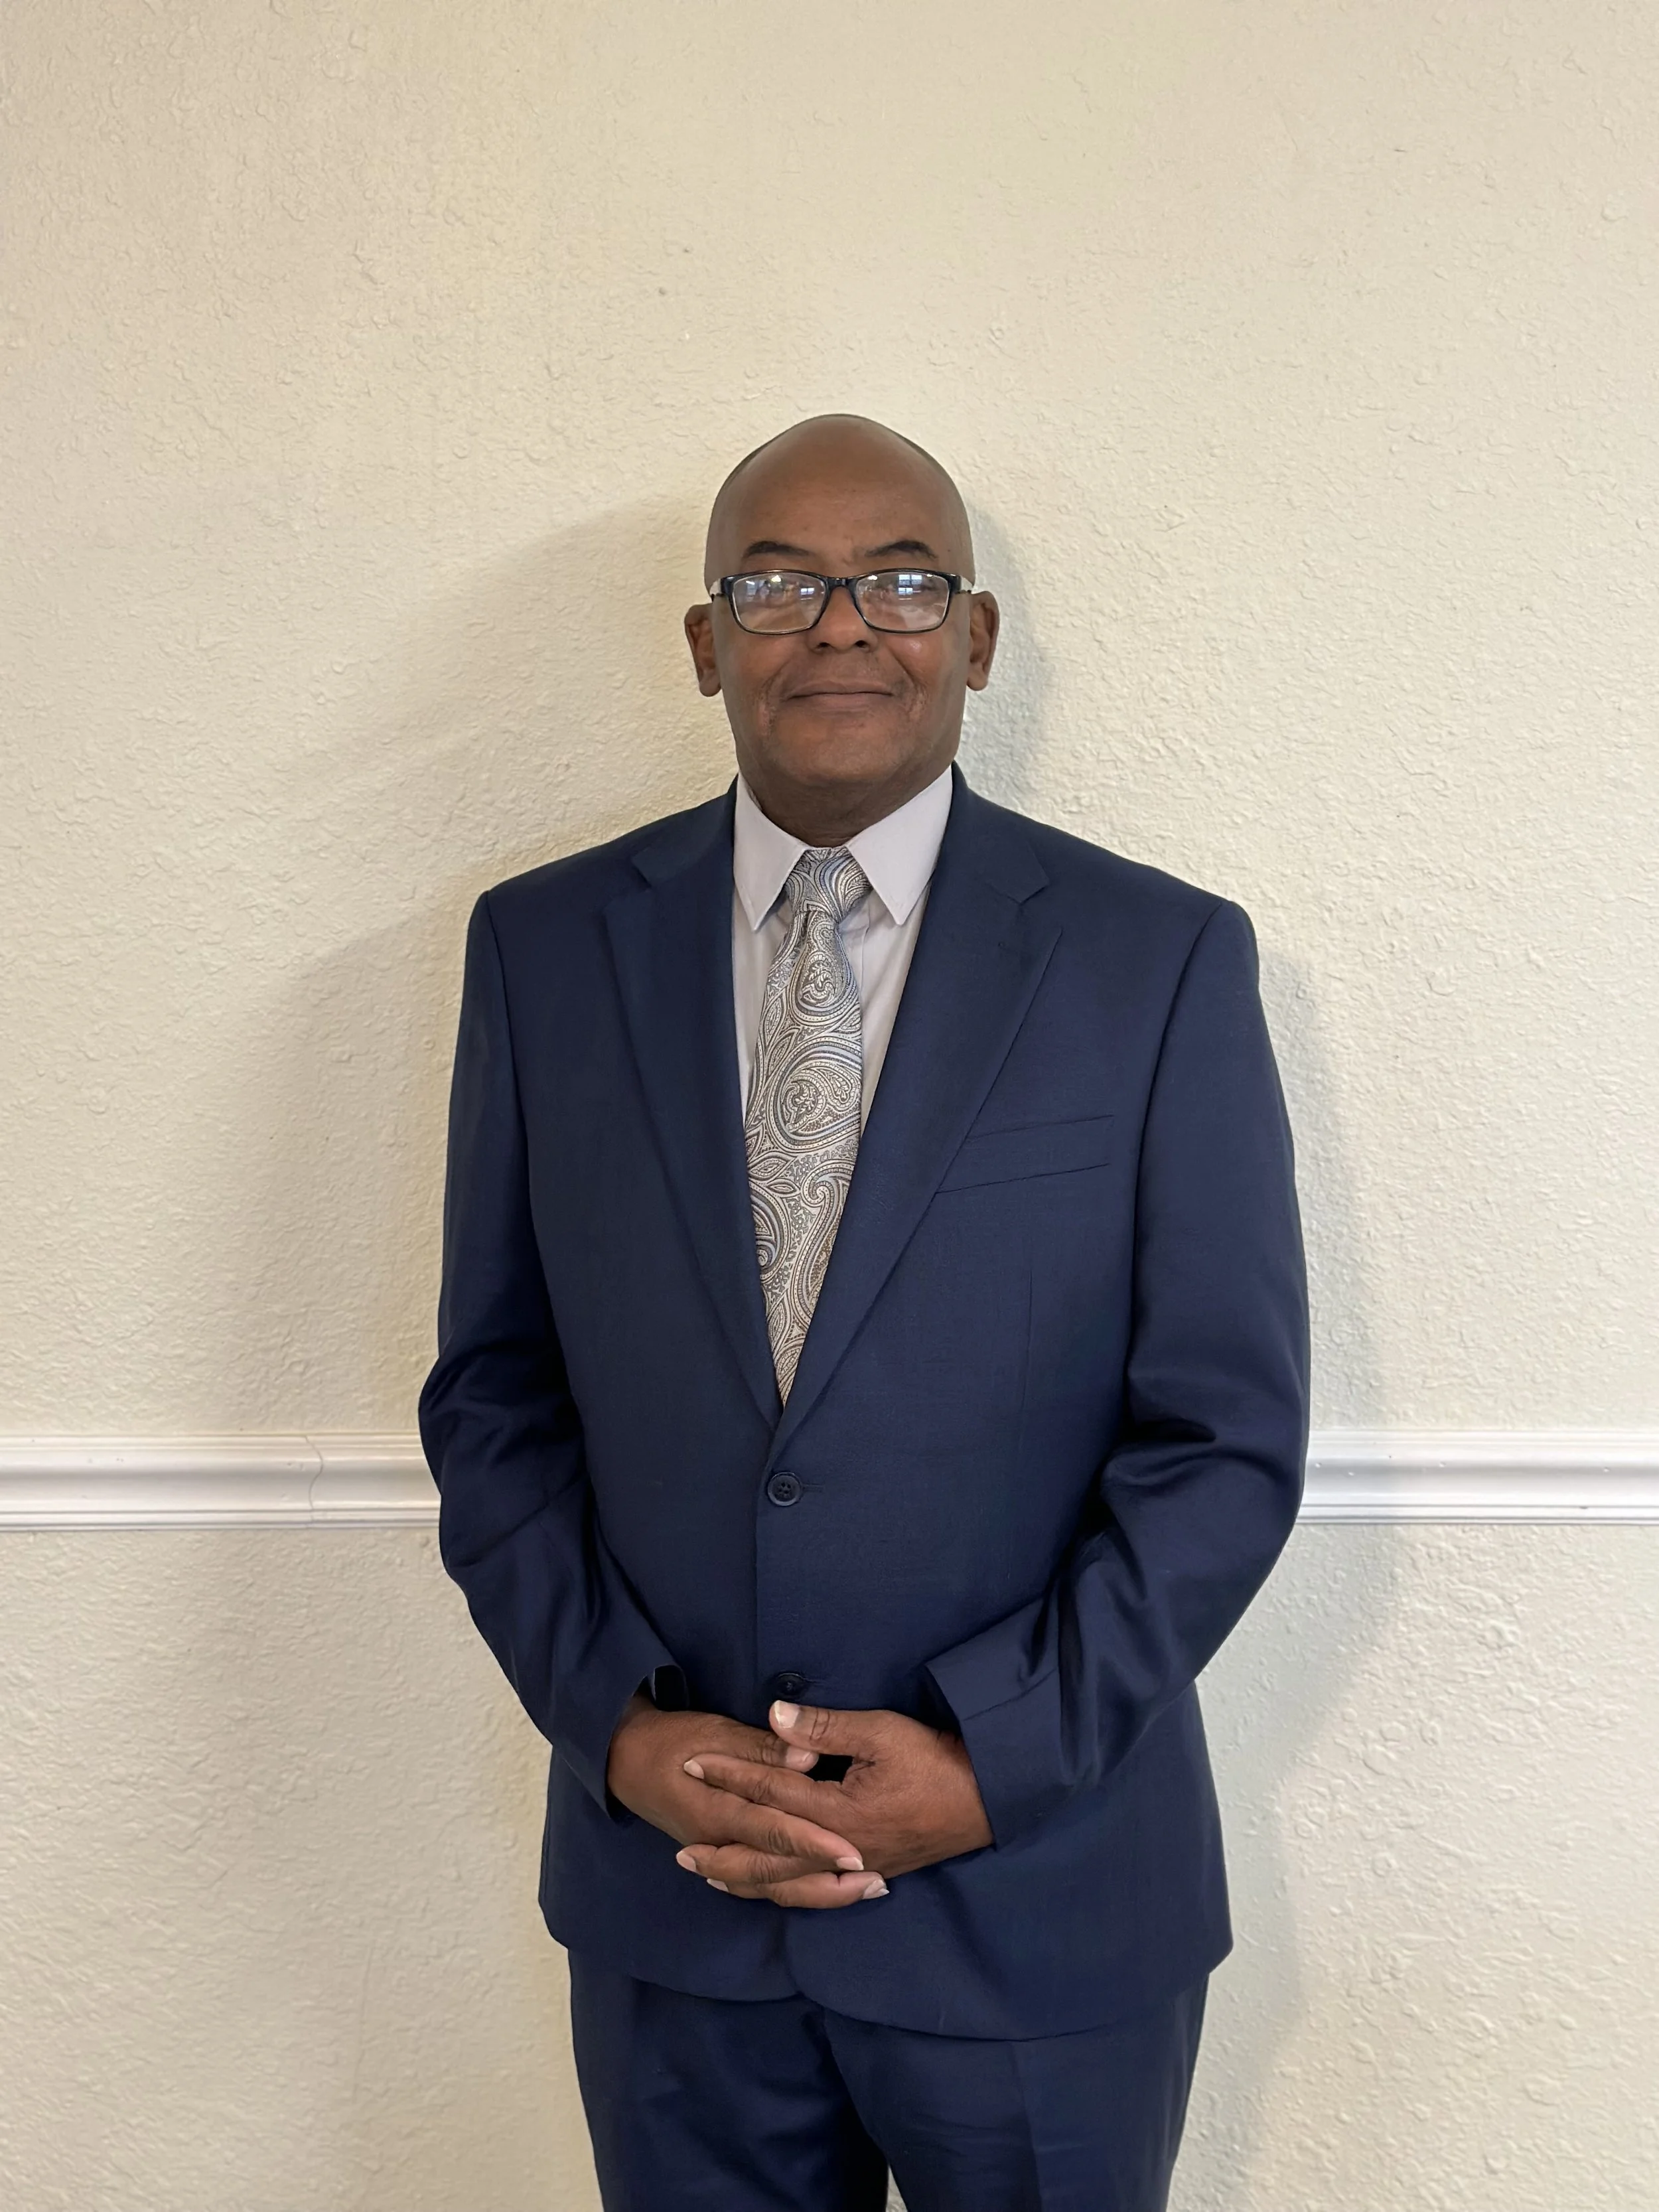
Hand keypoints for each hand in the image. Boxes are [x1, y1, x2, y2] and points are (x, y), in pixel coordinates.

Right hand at [605, 1695, 883, 1908]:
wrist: (625, 1759)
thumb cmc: (673, 1737)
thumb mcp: (716, 1731)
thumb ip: (763, 1748)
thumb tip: (806, 1759)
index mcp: (717, 1810)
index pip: (776, 1830)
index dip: (816, 1842)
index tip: (855, 1851)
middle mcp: (720, 1843)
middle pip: (780, 1871)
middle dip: (829, 1878)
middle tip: (875, 1879)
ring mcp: (720, 1856)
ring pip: (773, 1887)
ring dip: (820, 1891)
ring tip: (866, 1889)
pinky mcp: (721, 1856)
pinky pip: (760, 1885)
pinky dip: (793, 1890)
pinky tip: (823, 1889)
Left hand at [674, 1700, 992, 1899]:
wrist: (988, 1799)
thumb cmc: (937, 1760)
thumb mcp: (882, 1732)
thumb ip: (825, 1729)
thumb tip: (774, 1716)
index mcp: (838, 1814)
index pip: (771, 1793)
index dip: (729, 1776)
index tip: (692, 1765)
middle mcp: (840, 1851)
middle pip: (768, 1855)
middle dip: (723, 1848)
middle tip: (681, 1849)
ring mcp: (855, 1869)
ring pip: (788, 1883)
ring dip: (746, 1878)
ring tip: (712, 1874)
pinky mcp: (869, 1874)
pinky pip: (814, 1893)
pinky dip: (783, 1892)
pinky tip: (771, 1889)